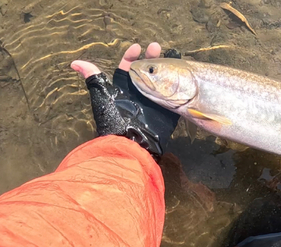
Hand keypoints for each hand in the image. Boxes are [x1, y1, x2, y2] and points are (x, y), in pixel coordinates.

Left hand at [71, 43, 180, 159]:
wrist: (131, 142)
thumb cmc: (114, 118)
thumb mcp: (102, 95)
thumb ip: (93, 77)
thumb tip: (74, 63)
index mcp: (123, 89)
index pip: (128, 68)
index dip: (131, 56)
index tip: (136, 46)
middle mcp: (139, 93)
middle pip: (147, 70)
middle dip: (151, 57)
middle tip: (156, 47)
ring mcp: (154, 101)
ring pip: (161, 80)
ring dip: (166, 67)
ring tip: (172, 54)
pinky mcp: (167, 110)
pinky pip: (174, 94)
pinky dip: (179, 83)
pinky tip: (182, 72)